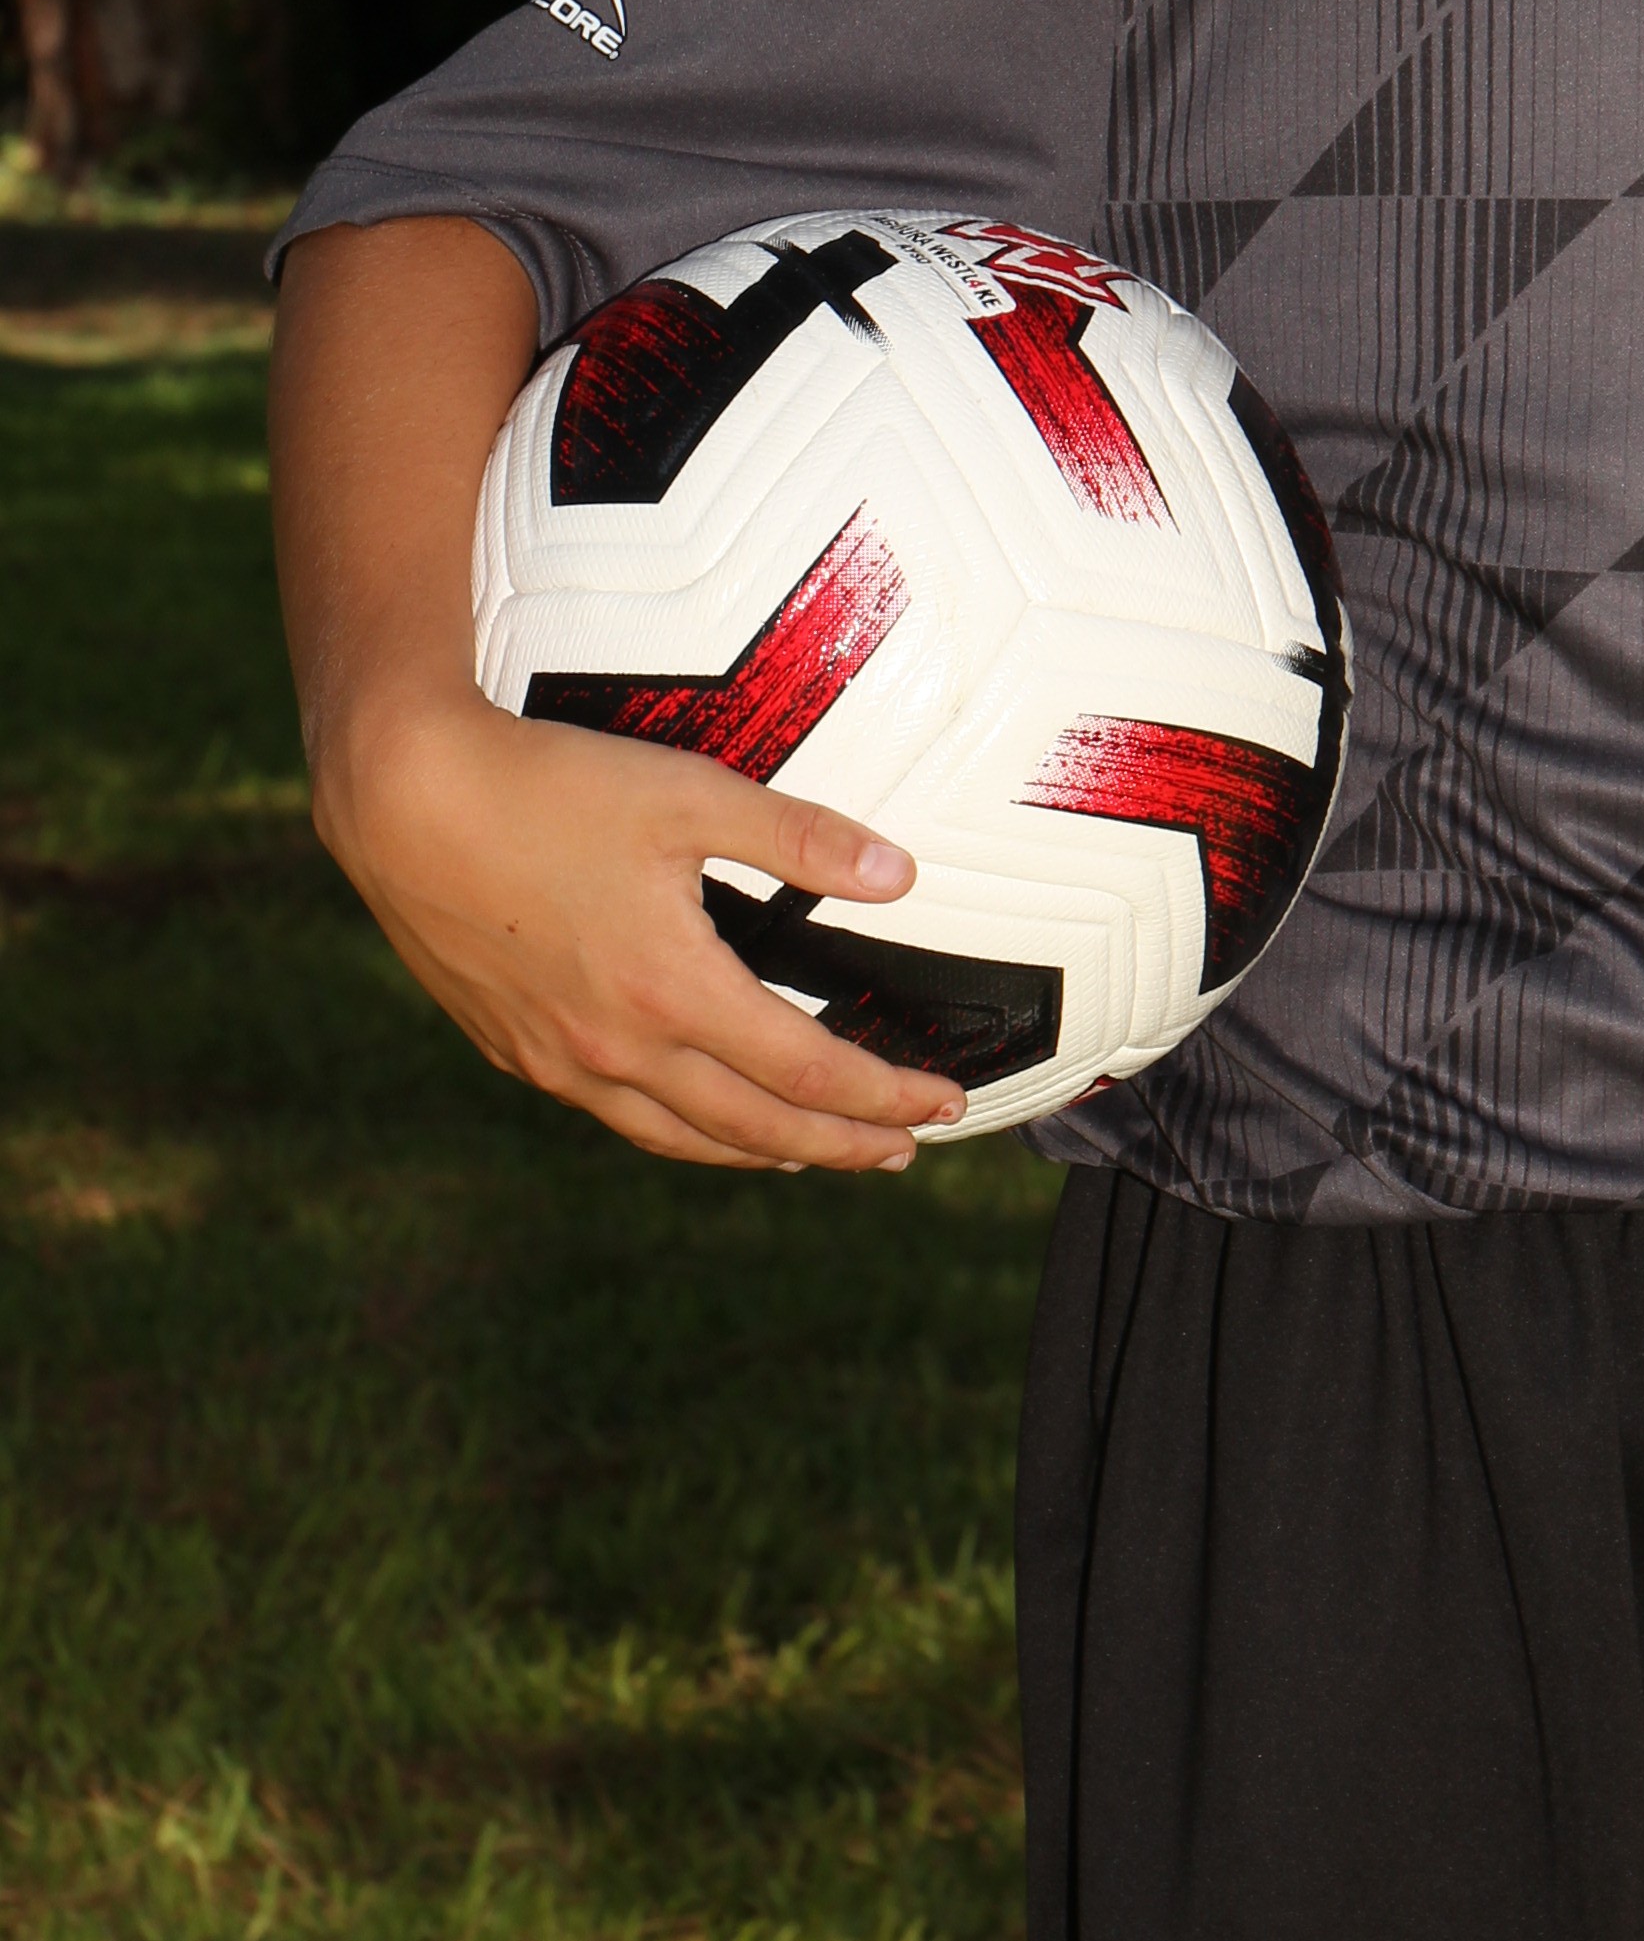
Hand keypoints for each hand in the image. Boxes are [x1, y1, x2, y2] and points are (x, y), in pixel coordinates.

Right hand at [313, 681, 968, 1172]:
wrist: (402, 801)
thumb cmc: (546, 786)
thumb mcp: (688, 794)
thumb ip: (800, 838)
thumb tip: (900, 875)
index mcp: (673, 990)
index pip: (808, 1070)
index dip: (885, 1094)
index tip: (944, 1103)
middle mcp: (617, 1046)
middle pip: (755, 1125)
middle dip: (842, 1143)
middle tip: (902, 1151)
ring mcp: (558, 1059)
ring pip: (681, 1136)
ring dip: (761, 1151)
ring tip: (815, 1154)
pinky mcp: (513, 1048)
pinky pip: (617, 1115)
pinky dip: (678, 1130)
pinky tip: (694, 1116)